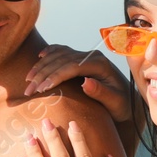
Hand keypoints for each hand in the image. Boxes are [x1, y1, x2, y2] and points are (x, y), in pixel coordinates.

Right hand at [25, 44, 141, 156]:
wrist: (128, 100)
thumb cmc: (123, 105)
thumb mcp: (116, 103)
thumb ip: (102, 93)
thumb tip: (85, 82)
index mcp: (99, 64)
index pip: (71, 67)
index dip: (54, 76)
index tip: (41, 88)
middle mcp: (92, 56)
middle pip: (61, 60)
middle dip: (42, 74)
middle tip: (28, 89)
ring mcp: (86, 55)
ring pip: (58, 55)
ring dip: (41, 66)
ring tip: (28, 80)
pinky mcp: (81, 59)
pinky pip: (62, 52)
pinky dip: (49, 53)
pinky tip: (39, 58)